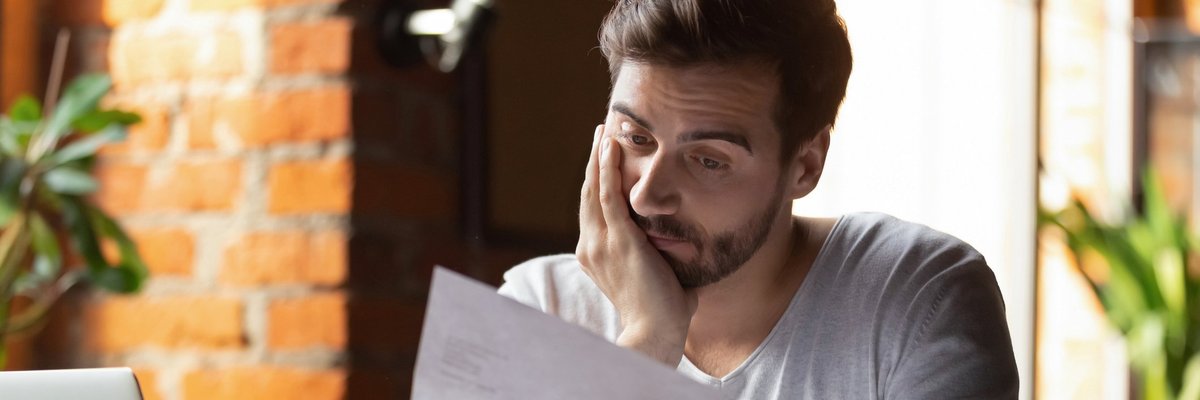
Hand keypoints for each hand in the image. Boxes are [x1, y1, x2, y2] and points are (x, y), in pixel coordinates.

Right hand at [576, 124, 697, 365]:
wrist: (655, 334)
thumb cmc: (663, 313)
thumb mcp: (658, 276)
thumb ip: (665, 258)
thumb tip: (687, 247)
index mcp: (595, 255)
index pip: (594, 210)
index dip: (597, 181)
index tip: (604, 159)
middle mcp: (591, 246)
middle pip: (589, 193)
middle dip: (595, 161)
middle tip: (600, 133)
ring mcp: (601, 242)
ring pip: (594, 188)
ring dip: (599, 157)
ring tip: (603, 130)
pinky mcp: (617, 239)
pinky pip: (608, 195)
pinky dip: (608, 168)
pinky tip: (610, 146)